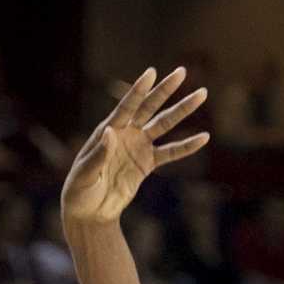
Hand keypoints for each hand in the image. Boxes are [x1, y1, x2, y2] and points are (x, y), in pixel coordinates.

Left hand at [61, 67, 208, 226]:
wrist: (89, 211)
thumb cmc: (79, 191)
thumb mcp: (85, 174)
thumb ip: (98, 155)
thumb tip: (110, 131)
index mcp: (108, 131)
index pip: (126, 107)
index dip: (138, 91)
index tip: (151, 73)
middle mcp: (126, 133)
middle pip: (149, 107)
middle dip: (165, 90)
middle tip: (181, 72)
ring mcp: (138, 147)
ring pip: (164, 124)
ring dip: (182, 110)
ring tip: (202, 94)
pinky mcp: (147, 163)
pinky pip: (170, 153)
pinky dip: (186, 147)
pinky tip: (203, 138)